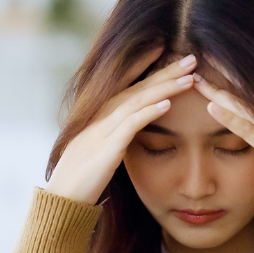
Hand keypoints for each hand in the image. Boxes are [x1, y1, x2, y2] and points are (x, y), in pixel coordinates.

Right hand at [47, 50, 198, 204]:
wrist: (61, 198)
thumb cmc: (82, 178)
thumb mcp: (99, 150)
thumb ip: (114, 136)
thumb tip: (131, 129)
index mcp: (100, 116)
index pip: (128, 84)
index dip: (149, 67)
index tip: (171, 54)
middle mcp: (101, 117)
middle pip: (138, 87)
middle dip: (166, 71)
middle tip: (191, 58)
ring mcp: (102, 130)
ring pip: (137, 101)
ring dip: (164, 88)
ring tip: (189, 78)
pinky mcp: (106, 148)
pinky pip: (129, 126)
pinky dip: (148, 113)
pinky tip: (167, 105)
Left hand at [193, 74, 253, 229]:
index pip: (252, 101)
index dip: (230, 87)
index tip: (211, 73)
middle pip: (245, 97)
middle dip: (221, 80)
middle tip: (195, 67)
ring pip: (243, 108)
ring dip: (218, 92)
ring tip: (196, 78)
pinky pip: (250, 131)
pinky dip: (229, 118)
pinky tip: (211, 106)